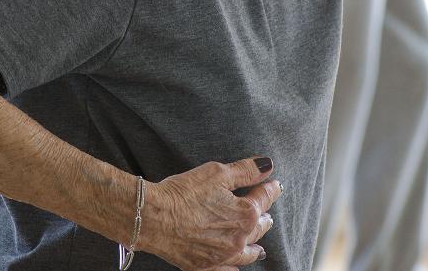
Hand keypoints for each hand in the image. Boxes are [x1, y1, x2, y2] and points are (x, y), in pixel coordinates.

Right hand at [138, 157, 280, 269]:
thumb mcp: (216, 173)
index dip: (270, 189)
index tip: (274, 185)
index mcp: (245, 214)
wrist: (152, 217)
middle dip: (264, 217)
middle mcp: (238, 239)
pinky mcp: (206, 266)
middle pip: (259, 227)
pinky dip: (235, 267)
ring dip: (255, 245)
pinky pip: (228, 270)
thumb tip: (267, 166)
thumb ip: (246, 171)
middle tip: (266, 213)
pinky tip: (236, 266)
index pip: (264, 199)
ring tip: (259, 244)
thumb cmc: (182, 193)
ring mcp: (223, 256)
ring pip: (248, 253)